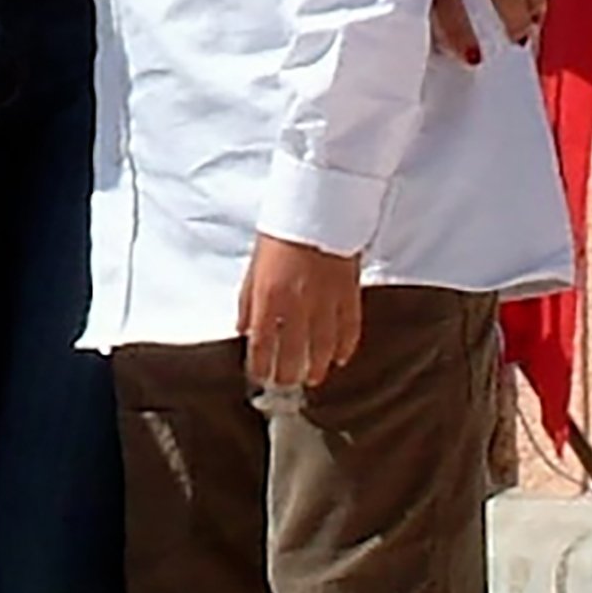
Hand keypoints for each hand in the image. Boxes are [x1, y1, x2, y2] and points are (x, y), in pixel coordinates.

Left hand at [238, 235, 364, 389]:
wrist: (316, 207)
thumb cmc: (281, 234)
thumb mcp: (254, 268)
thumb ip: (248, 302)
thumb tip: (242, 330)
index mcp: (268, 297)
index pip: (261, 345)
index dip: (260, 366)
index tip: (259, 376)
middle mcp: (296, 304)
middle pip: (292, 354)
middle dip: (288, 374)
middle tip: (286, 384)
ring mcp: (325, 301)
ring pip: (322, 347)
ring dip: (317, 367)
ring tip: (313, 377)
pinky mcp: (348, 294)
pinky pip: (349, 329)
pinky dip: (345, 347)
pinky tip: (340, 358)